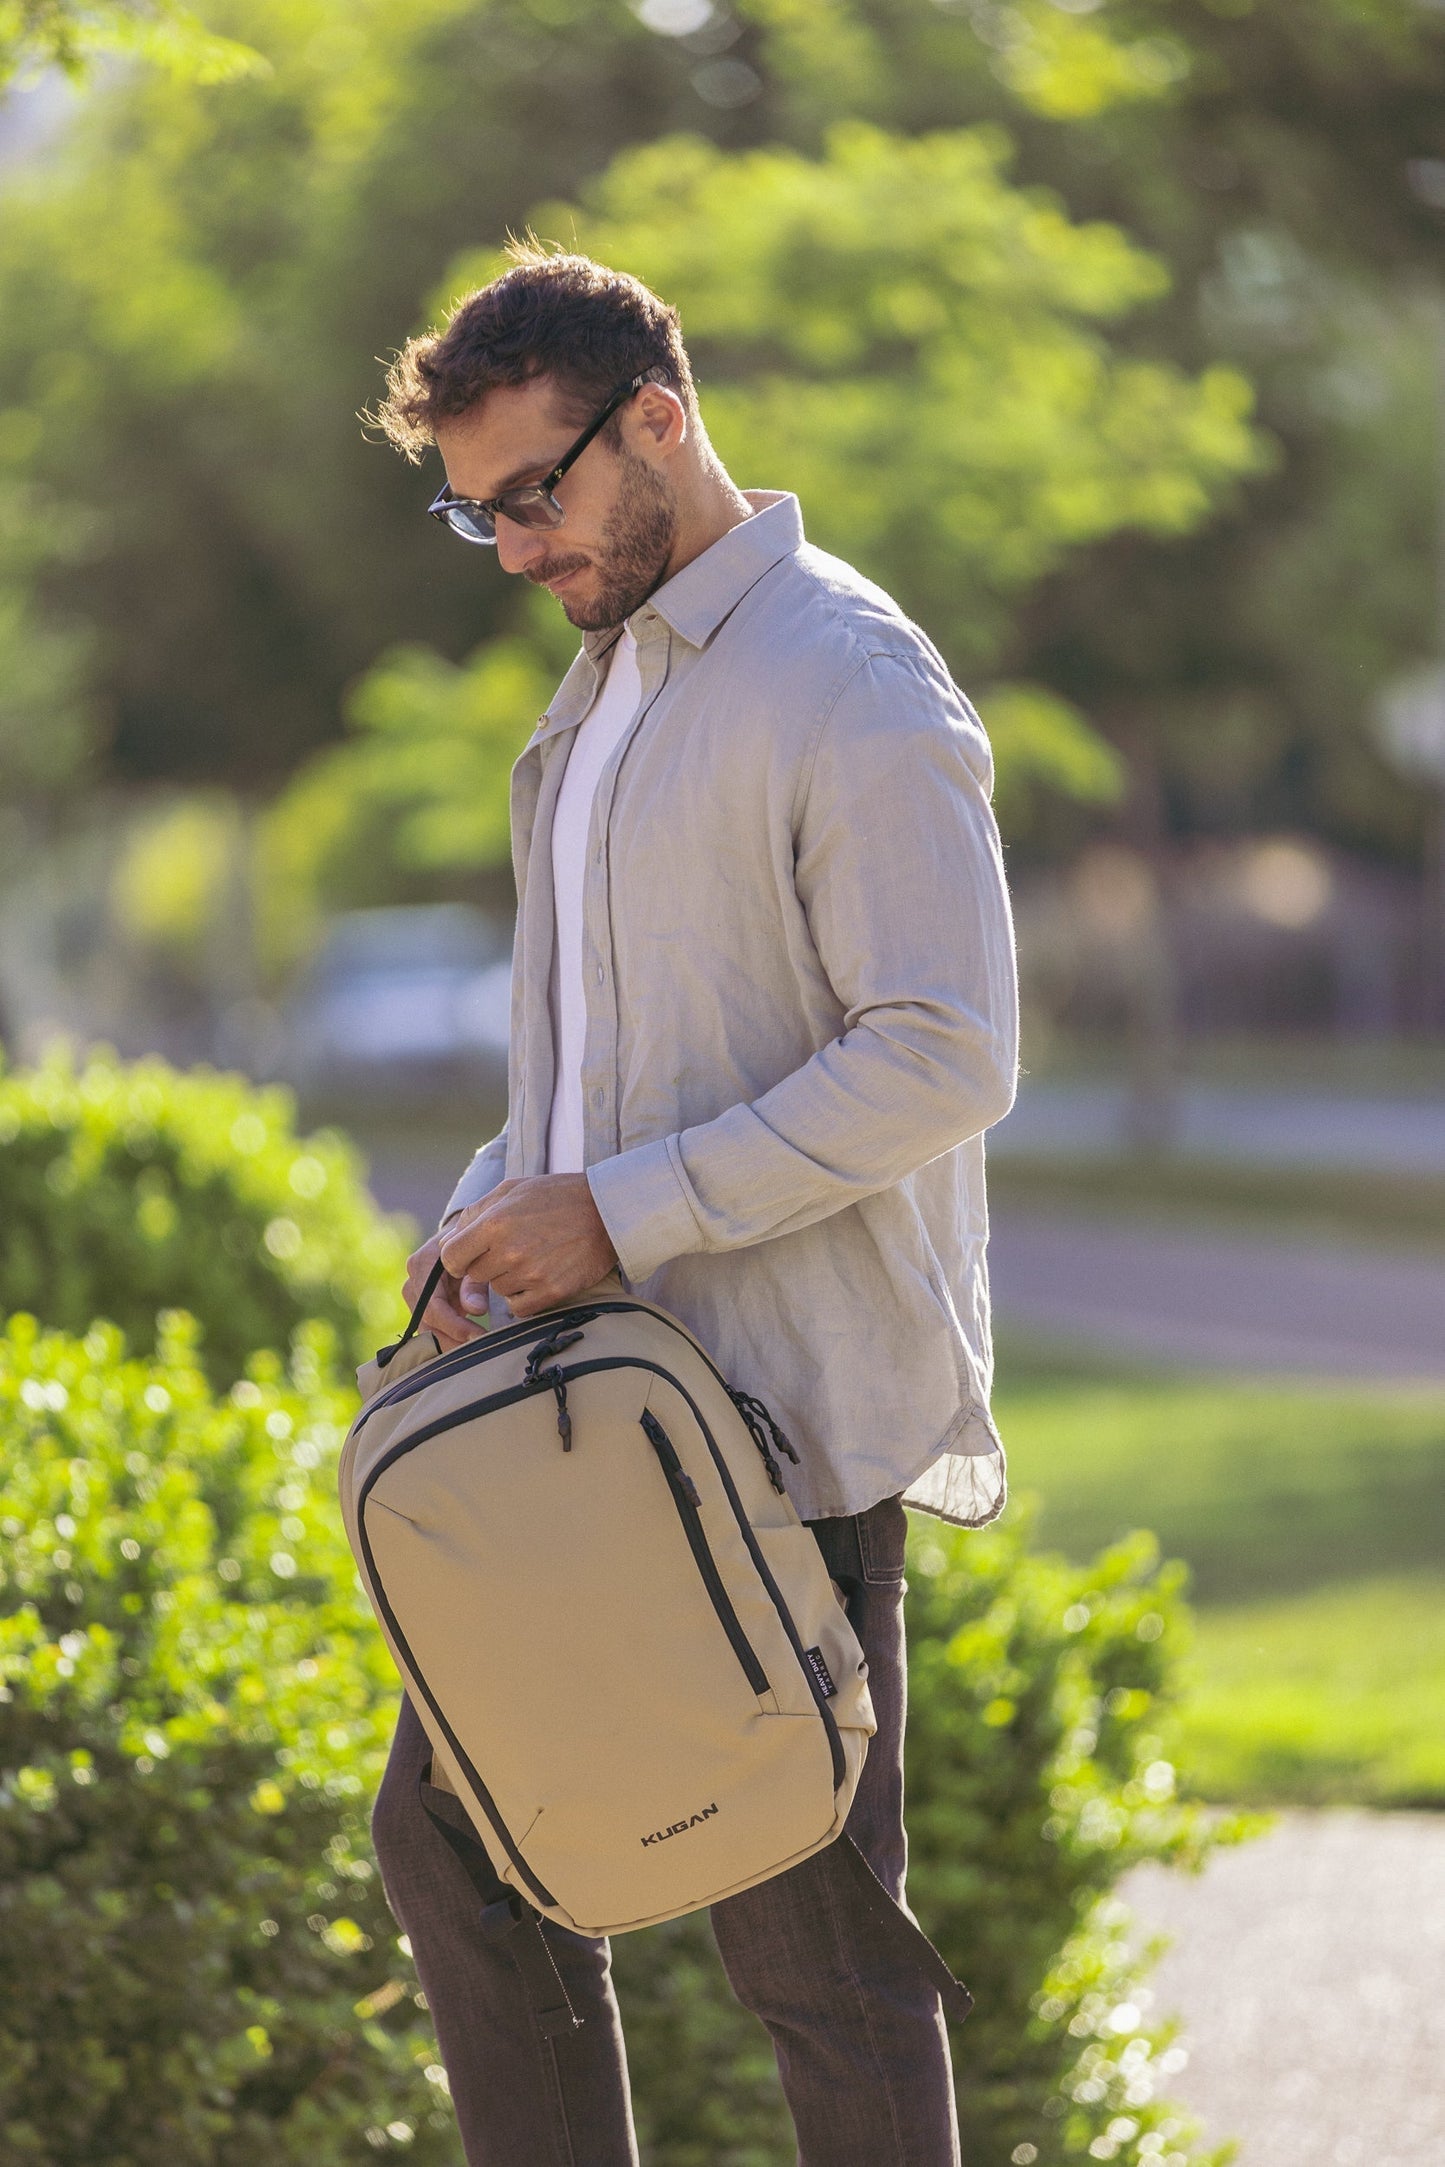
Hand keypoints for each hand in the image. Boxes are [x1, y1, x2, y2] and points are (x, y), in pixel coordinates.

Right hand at [401, 1231, 486, 1352]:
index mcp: (421, 1264)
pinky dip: (448, 1338)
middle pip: (427, 1322)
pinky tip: (468, 1344)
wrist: (461, 1239)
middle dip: (453, 1339)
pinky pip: (430, 1328)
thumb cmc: (471, 1246)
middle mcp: (411, 1281)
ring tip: (477, 1347)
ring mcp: (413, 1295)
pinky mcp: (420, 1306)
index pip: (433, 1305)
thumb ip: (475, 1284)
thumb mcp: (477, 1259)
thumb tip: (476, 1310)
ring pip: (426, 1330)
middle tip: (481, 1347)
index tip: (478, 1335)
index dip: (454, 1325)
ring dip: (451, 1343)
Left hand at [440, 1174, 617, 1320]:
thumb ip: (475, 1214)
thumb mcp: (512, 1190)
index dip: (458, 1259)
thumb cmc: (557, 1196)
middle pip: (475, 1275)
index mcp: (495, 1223)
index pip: (451, 1257)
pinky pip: (519, 1307)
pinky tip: (540, 1275)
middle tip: (513, 1249)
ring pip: (498, 1291)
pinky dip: (525, 1296)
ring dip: (509, 1279)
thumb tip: (444, 1244)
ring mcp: (531, 1274)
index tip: (470, 1256)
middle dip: (487, 1265)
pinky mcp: (551, 1292)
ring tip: (533, 1256)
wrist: (608, 1211)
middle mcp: (509, 1251)